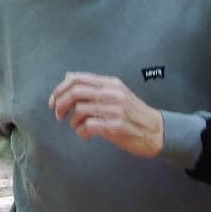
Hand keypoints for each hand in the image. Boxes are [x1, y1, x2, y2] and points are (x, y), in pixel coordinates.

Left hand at [48, 72, 163, 157]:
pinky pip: (88, 126)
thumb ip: (94, 85)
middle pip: (75, 92)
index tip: (54, 101)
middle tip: (59, 115)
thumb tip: (68, 76)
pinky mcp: (116, 126)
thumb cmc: (133, 114)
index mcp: (110, 83)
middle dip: (60, 104)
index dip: (59, 90)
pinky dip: (82, 132)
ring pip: (80, 110)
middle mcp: (112, 93)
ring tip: (78, 127)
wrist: (156, 131)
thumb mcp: (116, 93)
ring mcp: (114, 110)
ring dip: (73, 121)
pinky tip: (86, 135)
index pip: (77, 79)